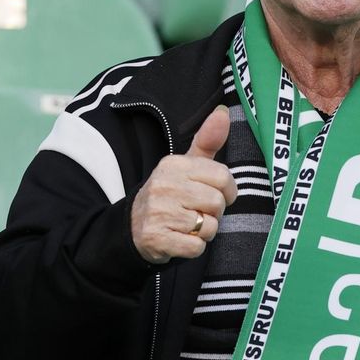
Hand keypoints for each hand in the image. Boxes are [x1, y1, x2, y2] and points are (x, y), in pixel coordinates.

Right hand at [130, 107, 237, 264]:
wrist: (133, 227)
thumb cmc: (169, 194)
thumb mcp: (186, 165)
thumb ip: (207, 140)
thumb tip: (224, 111)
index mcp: (173, 164)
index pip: (223, 176)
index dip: (227, 190)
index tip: (215, 194)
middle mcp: (164, 185)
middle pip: (217, 203)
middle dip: (214, 212)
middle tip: (197, 212)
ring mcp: (158, 212)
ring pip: (209, 227)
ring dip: (205, 231)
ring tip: (188, 225)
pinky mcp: (157, 238)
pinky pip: (196, 247)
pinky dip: (194, 247)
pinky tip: (180, 239)